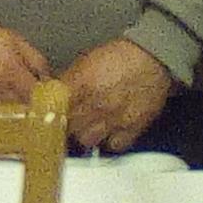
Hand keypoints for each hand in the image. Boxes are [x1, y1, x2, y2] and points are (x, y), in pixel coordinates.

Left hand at [61, 38, 175, 153]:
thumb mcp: (85, 61)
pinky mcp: (132, 129)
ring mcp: (113, 119)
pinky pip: (114, 146)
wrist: (152, 59)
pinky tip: (107, 133)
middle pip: (68, 128)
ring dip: (84, 135)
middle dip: (66, 125)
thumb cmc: (120, 57)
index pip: (54, 109)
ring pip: (87, 140)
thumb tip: (53, 91)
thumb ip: (68, 80)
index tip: (50, 115)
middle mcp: (95, 105)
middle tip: (69, 121)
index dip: (50, 113)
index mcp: (80, 85)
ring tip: (87, 127)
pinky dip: (109, 142)